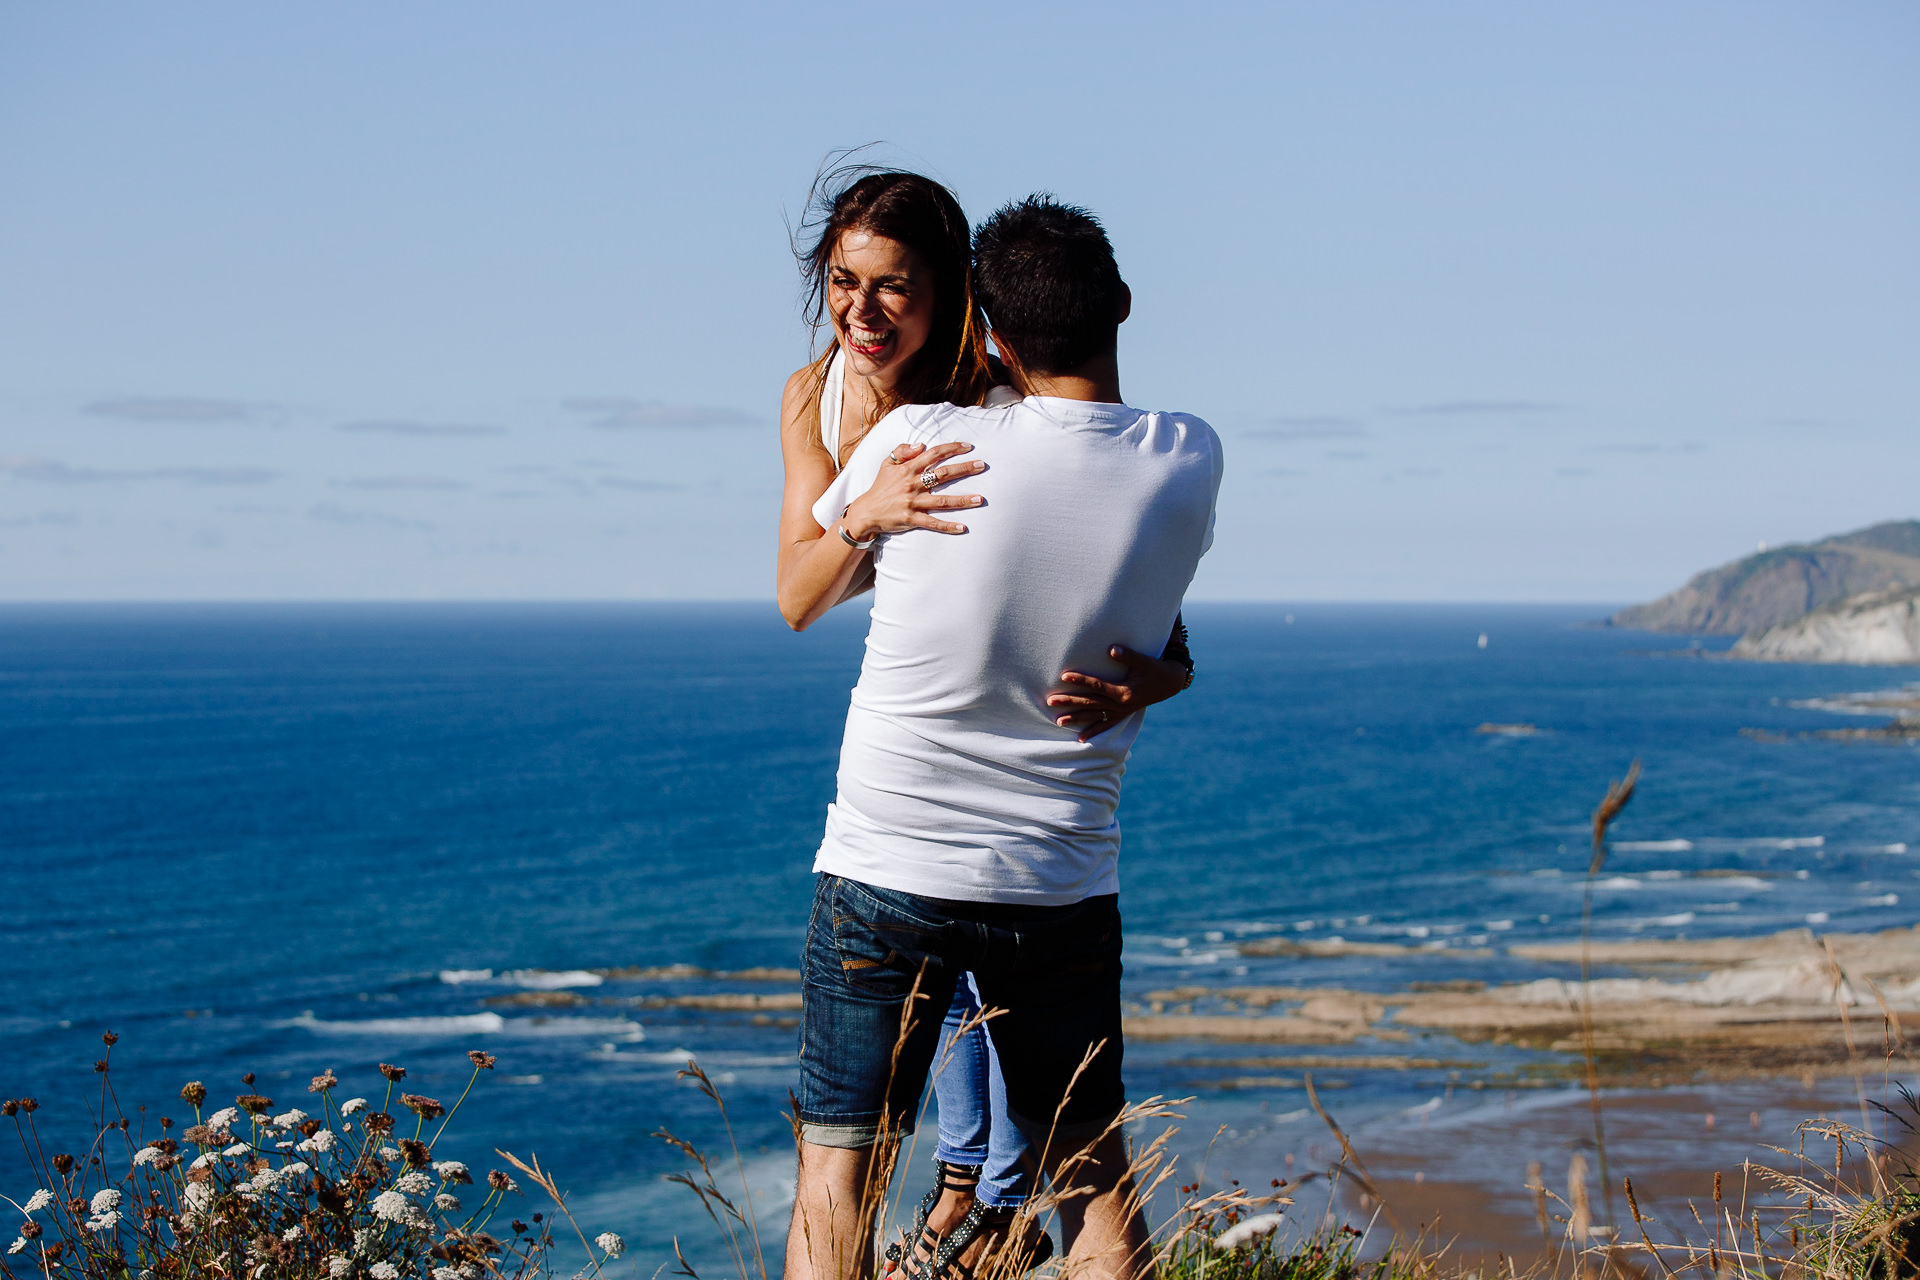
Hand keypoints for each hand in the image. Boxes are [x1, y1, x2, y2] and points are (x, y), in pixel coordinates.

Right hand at [841, 441, 985, 540]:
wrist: (866, 512)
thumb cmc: (880, 487)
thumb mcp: (886, 463)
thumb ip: (903, 451)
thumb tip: (921, 445)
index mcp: (908, 469)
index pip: (933, 454)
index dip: (951, 448)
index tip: (968, 446)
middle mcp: (912, 484)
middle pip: (943, 474)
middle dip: (964, 469)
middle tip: (982, 465)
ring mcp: (913, 502)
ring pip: (942, 501)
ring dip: (962, 500)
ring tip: (980, 499)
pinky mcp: (911, 519)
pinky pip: (932, 523)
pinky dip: (947, 526)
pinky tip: (962, 527)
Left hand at [1047, 645, 1189, 741]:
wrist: (1171, 683)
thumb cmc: (1156, 669)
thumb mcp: (1144, 661)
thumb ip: (1128, 655)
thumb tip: (1112, 649)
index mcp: (1123, 691)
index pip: (1097, 685)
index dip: (1080, 680)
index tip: (1064, 676)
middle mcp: (1120, 704)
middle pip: (1090, 703)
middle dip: (1070, 702)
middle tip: (1050, 701)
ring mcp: (1121, 711)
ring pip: (1094, 716)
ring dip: (1076, 718)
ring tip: (1058, 722)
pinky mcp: (1123, 714)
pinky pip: (1106, 725)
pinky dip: (1094, 731)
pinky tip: (1080, 738)